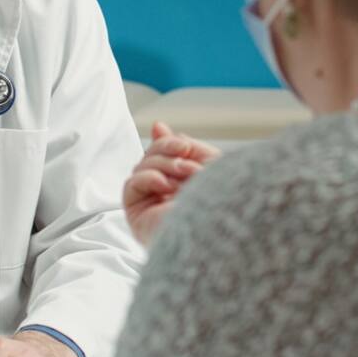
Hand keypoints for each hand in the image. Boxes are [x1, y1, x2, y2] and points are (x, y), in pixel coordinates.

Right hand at [123, 121, 220, 245]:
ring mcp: (151, 208)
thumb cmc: (226, 200)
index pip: (163, 158)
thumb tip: (157, 126)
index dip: (166, 144)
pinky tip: (166, 186)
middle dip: (169, 152)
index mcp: (183, 187)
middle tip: (188, 157)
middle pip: (150, 158)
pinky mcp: (138, 218)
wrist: (225, 229)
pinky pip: (131, 185)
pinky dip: (148, 178)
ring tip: (186, 175)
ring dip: (164, 164)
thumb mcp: (207, 161)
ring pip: (141, 168)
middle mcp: (165, 198)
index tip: (182, 143)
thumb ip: (182, 145)